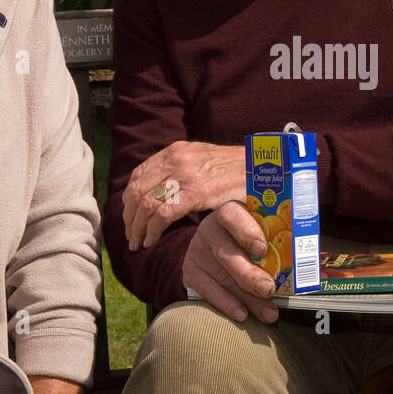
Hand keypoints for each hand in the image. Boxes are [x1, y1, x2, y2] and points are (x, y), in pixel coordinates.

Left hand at [122, 141, 243, 249]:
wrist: (264, 167)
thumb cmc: (239, 170)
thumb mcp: (206, 162)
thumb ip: (184, 173)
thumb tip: (168, 196)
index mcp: (176, 150)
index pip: (139, 175)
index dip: (129, 200)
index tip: (130, 218)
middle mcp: (177, 159)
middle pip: (137, 190)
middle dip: (130, 217)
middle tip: (131, 236)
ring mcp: (185, 174)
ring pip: (145, 203)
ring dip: (137, 227)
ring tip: (138, 243)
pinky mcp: (196, 192)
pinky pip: (162, 214)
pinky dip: (152, 230)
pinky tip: (152, 241)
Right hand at [183, 200, 279, 323]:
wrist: (218, 241)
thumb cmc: (252, 235)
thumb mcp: (262, 227)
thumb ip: (280, 237)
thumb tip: (309, 262)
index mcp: (231, 212)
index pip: (232, 215)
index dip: (246, 231)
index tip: (262, 249)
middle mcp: (210, 229)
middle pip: (227, 253)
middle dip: (249, 274)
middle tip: (268, 289)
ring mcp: (198, 250)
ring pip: (222, 276)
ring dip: (246, 297)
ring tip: (268, 313)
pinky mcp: (190, 270)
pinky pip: (206, 290)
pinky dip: (226, 303)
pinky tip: (242, 314)